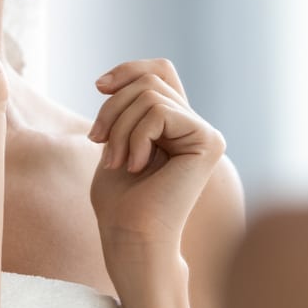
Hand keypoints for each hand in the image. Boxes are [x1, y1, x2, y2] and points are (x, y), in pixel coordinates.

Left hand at [87, 59, 224, 258]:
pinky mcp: (208, 141)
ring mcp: (206, 133)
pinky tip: (136, 166)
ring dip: (119, 128)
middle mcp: (195, 126)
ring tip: (117, 162)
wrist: (131, 238)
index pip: (159, 71)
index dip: (129, 70)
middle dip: (112, 109)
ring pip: (150, 95)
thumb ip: (124, 109)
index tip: (98, 87)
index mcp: (176, 125)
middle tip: (99, 144)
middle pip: (148, 82)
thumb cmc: (119, 202)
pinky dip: (135, 137)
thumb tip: (116, 80)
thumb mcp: (115, 141)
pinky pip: (159, 113)